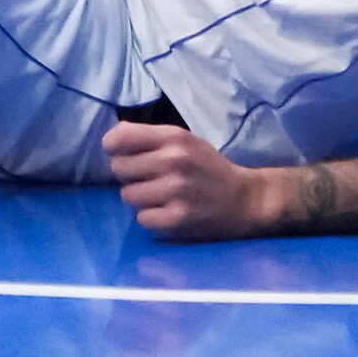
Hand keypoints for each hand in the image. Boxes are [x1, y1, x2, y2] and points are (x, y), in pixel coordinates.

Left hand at [104, 122, 273, 238]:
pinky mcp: (178, 219)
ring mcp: (175, 191)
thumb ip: (150, 137)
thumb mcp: (185, 141)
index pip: (120, 137)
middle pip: (119, 168)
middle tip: (147, 178)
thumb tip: (112, 137)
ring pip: (128, 195)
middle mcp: (173, 161)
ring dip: (139, 198)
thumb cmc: (208, 167)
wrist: (245, 200)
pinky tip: (166, 212)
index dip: (113, 146)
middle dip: (128, 174)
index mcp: (173, 137)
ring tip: (158, 196)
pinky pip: (142, 218)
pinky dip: (151, 217)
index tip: (120, 153)